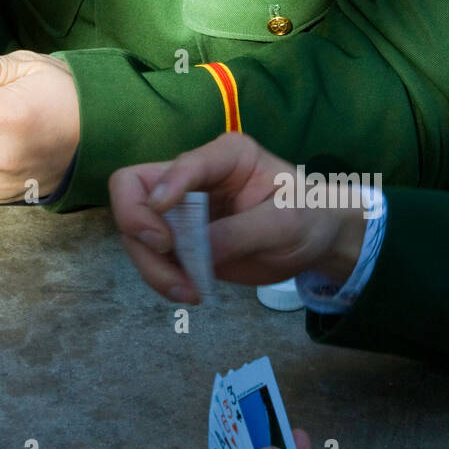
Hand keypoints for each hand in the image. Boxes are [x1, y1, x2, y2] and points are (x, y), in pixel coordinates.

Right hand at [109, 132, 364, 302]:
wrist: (315, 240)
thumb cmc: (307, 217)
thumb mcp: (285, 223)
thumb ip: (240, 234)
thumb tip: (197, 254)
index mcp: (225, 155)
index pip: (182, 164)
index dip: (166, 190)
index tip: (163, 232)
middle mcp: (194, 175)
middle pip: (134, 190)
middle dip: (139, 228)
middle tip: (166, 257)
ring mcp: (181, 206)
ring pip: (135, 228)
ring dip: (151, 264)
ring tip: (187, 292)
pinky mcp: (178, 237)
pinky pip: (150, 254)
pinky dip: (161, 276)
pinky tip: (188, 291)